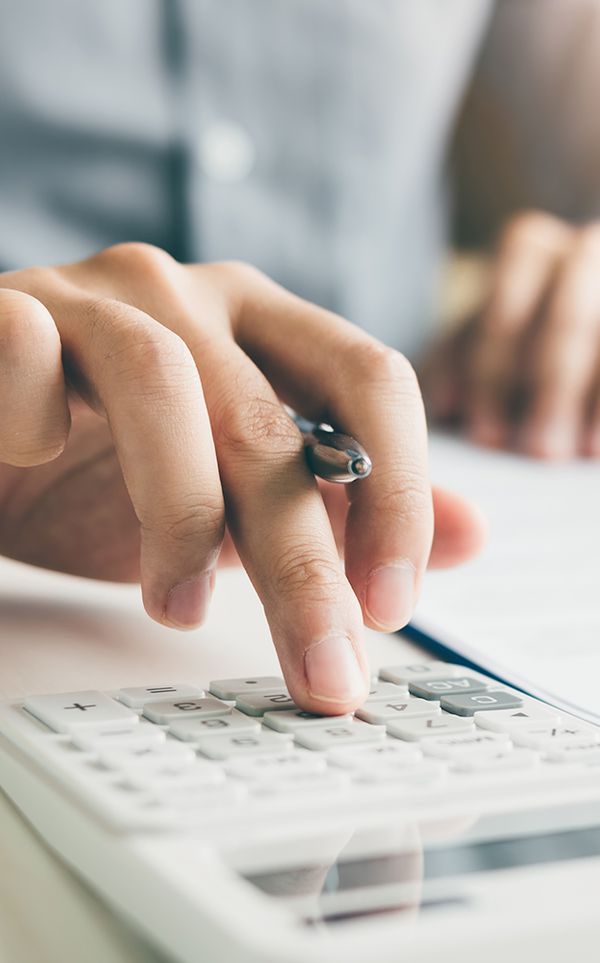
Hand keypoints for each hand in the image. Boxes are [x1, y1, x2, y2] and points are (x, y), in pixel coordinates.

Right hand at [0, 244, 484, 711]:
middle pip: (271, 418)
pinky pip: (28, 354)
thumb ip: (344, 508)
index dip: (397, 492)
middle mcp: (188, 296)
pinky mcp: (6, 312)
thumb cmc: (106, 468)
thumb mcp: (240, 499)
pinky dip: (38, 420)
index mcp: (262, 324)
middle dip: (301, 561)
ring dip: (177, 514)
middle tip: (319, 666)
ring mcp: (93, 298)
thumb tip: (471, 533)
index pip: (369, 379)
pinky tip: (38, 459)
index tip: (390, 606)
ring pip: (162, 383)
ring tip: (172, 606)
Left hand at [423, 211, 599, 457]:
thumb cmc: (519, 335)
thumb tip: (445, 407)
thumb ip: (457, 364)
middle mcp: (582, 253)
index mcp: (529, 250)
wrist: (581, 311)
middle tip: (538, 451)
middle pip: (568, 322)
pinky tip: (599, 444)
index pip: (506, 309)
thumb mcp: (483, 338)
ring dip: (594, 400)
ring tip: (579, 451)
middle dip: (550, 391)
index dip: (493, 376)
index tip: (485, 436)